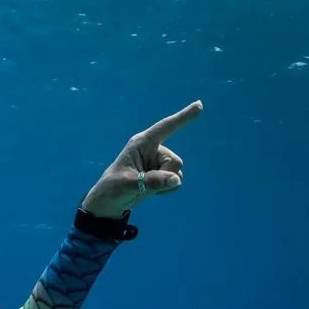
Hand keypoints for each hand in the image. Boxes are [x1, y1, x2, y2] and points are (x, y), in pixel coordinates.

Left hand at [81, 100, 201, 218]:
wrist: (109, 202)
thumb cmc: (113, 188)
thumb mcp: (128, 185)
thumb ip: (151, 181)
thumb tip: (176, 180)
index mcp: (141, 143)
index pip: (165, 128)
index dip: (182, 117)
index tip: (199, 105)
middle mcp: (154, 149)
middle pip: (175, 162)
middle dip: (163, 176)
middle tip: (139, 182)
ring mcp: (160, 161)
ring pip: (177, 174)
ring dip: (163, 185)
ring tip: (142, 186)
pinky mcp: (163, 173)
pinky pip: (176, 182)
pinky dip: (166, 190)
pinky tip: (150, 190)